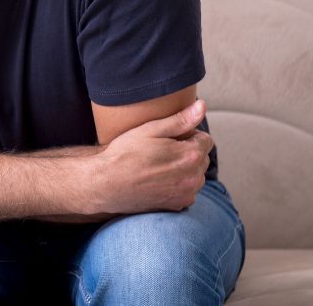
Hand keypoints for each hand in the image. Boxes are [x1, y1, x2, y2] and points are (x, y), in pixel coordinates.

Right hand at [92, 100, 212, 214]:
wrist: (106, 183)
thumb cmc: (125, 153)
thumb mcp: (150, 130)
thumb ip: (180, 119)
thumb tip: (202, 106)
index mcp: (190, 154)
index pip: (205, 140)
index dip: (187, 135)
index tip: (168, 138)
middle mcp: (194, 177)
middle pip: (202, 158)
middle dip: (188, 152)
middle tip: (161, 151)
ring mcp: (187, 193)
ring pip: (195, 175)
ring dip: (184, 170)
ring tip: (158, 166)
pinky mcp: (178, 206)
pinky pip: (187, 191)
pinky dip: (178, 186)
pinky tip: (158, 181)